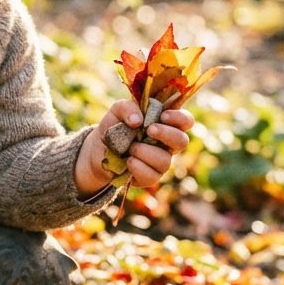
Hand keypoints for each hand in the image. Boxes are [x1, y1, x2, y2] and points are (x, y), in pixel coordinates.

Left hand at [74, 97, 193, 196]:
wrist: (98, 149)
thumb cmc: (114, 126)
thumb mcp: (117, 110)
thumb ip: (127, 107)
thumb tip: (137, 120)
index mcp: (165, 124)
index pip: (185, 121)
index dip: (180, 118)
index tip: (163, 116)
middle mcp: (166, 143)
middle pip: (182, 141)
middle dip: (166, 134)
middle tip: (149, 130)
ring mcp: (160, 161)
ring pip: (165, 161)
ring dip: (145, 152)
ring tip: (131, 147)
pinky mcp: (149, 176)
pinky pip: (151, 176)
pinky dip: (138, 167)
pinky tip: (128, 161)